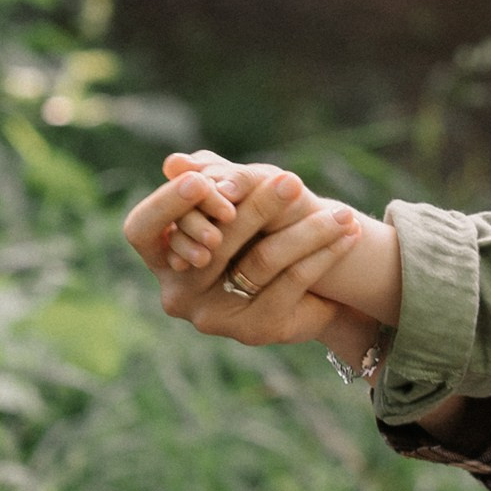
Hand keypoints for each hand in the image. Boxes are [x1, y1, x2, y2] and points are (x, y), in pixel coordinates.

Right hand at [130, 158, 378, 348]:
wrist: (311, 290)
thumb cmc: (263, 232)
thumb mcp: (240, 201)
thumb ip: (212, 179)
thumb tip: (175, 160)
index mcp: (162, 256)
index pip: (141, 230)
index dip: (166, 206)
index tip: (202, 183)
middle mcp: (179, 292)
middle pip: (215, 243)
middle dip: (257, 206)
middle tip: (291, 180)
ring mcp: (214, 316)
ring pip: (261, 261)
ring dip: (308, 230)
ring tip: (342, 211)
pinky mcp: (254, 329)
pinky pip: (292, 282)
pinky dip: (324, 253)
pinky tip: (349, 234)